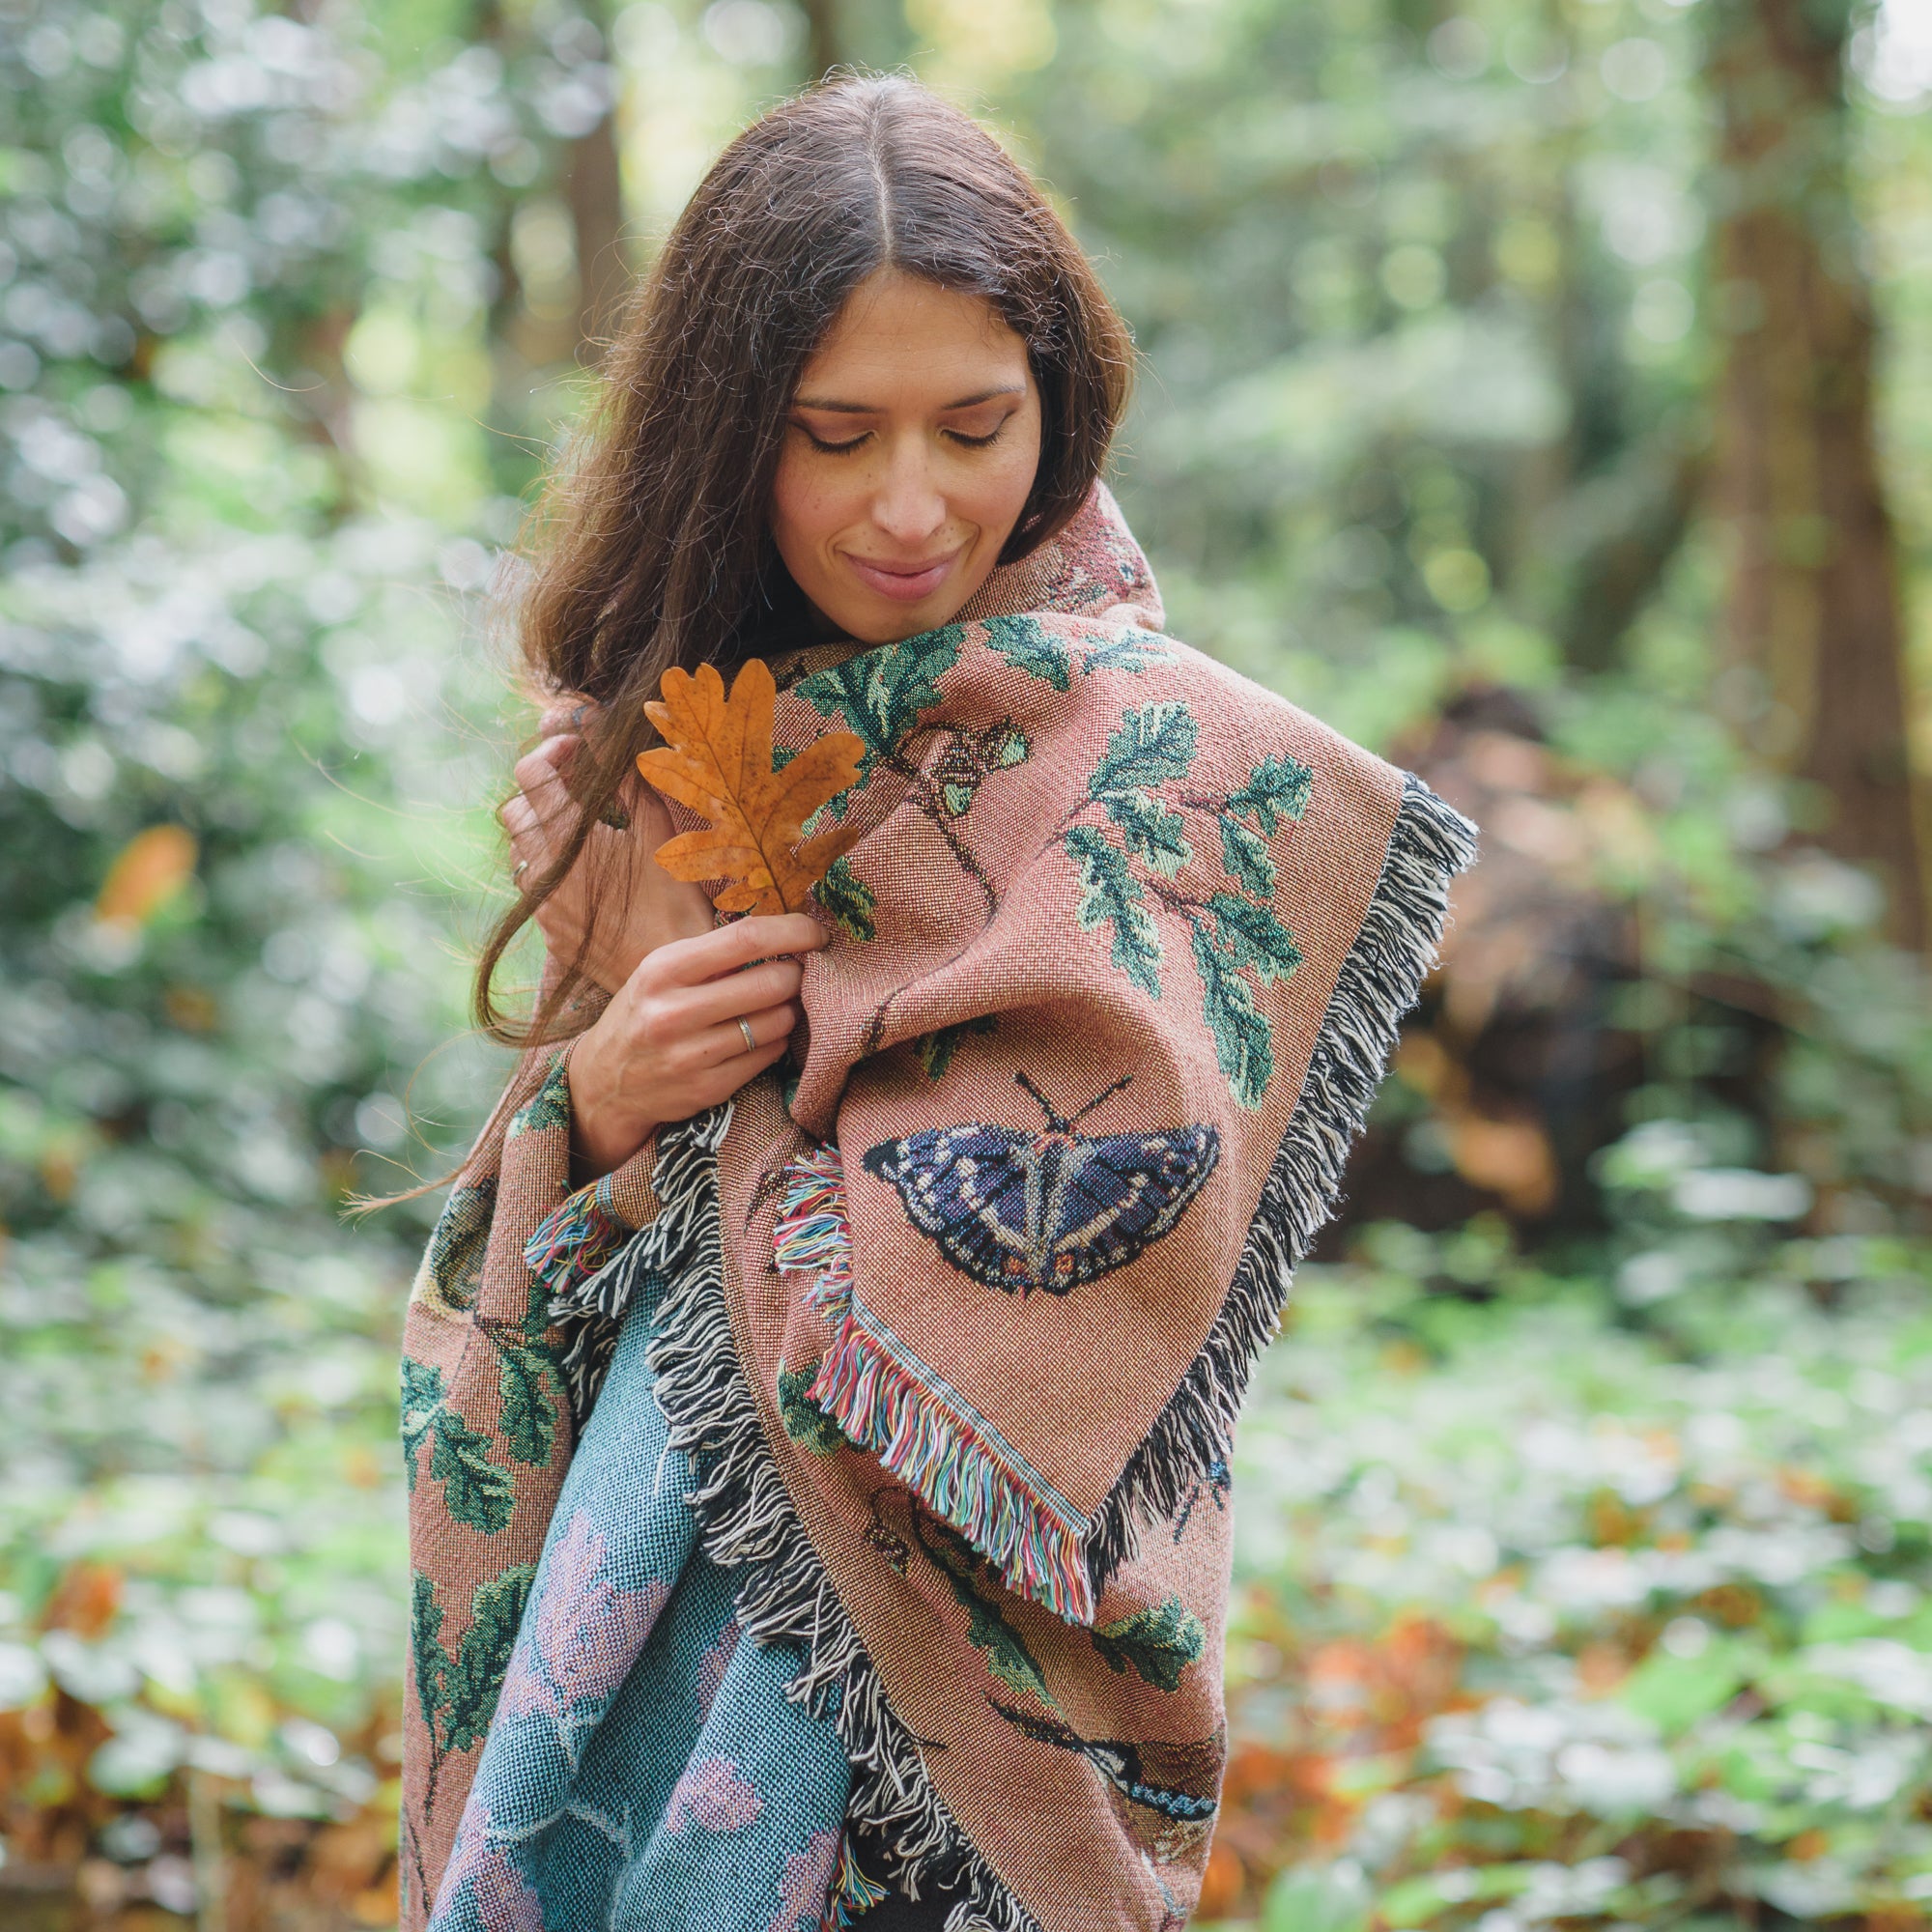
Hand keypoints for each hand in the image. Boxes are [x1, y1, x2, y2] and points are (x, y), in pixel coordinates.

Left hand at [500, 721, 712, 993]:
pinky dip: (550, 869)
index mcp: (568, 835)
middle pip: (513, 809)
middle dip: (539, 790)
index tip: (576, 750)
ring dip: (541, 832)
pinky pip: (534, 888)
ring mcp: (541, 903)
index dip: (550, 751)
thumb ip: (629, 782)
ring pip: (519, 851)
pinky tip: (585, 875)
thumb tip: (611, 744)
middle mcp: (543, 867)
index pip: (530, 773)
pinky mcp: (548, 930)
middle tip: (576, 787)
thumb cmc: (673, 897)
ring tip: (581, 832)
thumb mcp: (657, 829)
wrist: (669, 967)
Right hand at [567, 913, 827, 1177]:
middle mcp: (673, 1011)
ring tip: (774, 1005)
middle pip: (772, 981)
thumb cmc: (644, 1013)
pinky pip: (769, 1055)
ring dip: (789, 1010)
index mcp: (662, 969)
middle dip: (797, 974)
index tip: (816, 934)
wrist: (604, 1084)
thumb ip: (714, 953)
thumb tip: (785, 931)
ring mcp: (691, 1055)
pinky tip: (760, 1035)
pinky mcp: (708, 1089)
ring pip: (777, 1021)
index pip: (747, 939)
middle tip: (797, 973)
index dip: (794, 932)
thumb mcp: (661, 971)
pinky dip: (775, 1041)